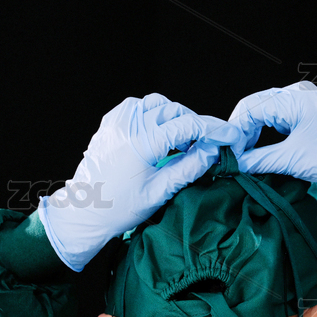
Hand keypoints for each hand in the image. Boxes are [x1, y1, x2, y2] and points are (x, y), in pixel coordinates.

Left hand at [38, 94, 243, 271]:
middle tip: (207, 145)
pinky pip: (139, 107)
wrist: (84, 212)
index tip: (231, 136)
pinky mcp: (110, 122)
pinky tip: (160, 134)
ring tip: (183, 141)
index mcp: (141, 142)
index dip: (214, 129)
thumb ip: (189, 167)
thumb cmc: (120, 207)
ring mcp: (117, 120)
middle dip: (195, 125)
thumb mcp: (160, 192)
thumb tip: (212, 150)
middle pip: (175, 111)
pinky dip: (155, 115)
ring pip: (158, 105)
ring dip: (176, 118)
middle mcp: (128, 124)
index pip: (189, 125)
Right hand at [227, 81, 316, 209]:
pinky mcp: (305, 110)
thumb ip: (259, 160)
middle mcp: (296, 93)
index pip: (250, 108)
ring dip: (252, 131)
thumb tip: (235, 164)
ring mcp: (301, 100)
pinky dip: (265, 130)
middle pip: (254, 106)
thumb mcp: (293, 160)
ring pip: (264, 111)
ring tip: (245, 154)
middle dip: (241, 130)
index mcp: (294, 99)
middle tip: (233, 154)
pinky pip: (276, 116)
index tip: (229, 153)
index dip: (235, 132)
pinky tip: (259, 147)